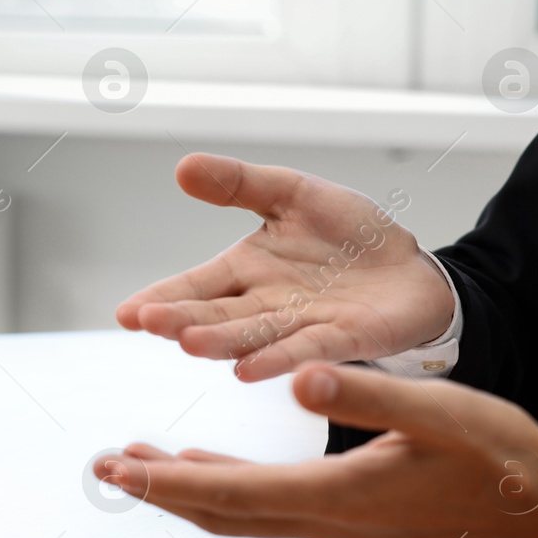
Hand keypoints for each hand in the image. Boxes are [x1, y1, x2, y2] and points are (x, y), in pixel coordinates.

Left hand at [109, 363, 537, 537]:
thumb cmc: (500, 456)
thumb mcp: (440, 411)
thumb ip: (369, 394)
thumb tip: (298, 378)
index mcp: (338, 496)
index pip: (231, 494)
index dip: (167, 484)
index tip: (118, 469)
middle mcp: (326, 521)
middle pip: (221, 512)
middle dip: (157, 491)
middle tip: (104, 467)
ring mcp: (337, 524)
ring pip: (239, 513)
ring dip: (184, 490)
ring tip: (136, 466)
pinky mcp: (349, 515)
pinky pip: (266, 508)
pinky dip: (225, 488)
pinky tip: (207, 470)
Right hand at [115, 154, 455, 381]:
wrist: (410, 268)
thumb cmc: (346, 235)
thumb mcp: (292, 193)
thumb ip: (238, 184)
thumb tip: (182, 166)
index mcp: (246, 271)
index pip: (194, 287)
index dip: (161, 299)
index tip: (127, 313)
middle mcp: (265, 305)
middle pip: (216, 315)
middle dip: (182, 320)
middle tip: (150, 322)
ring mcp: (302, 325)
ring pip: (254, 336)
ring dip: (223, 342)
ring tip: (191, 344)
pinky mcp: (345, 339)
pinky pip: (310, 348)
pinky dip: (281, 359)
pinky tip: (251, 370)